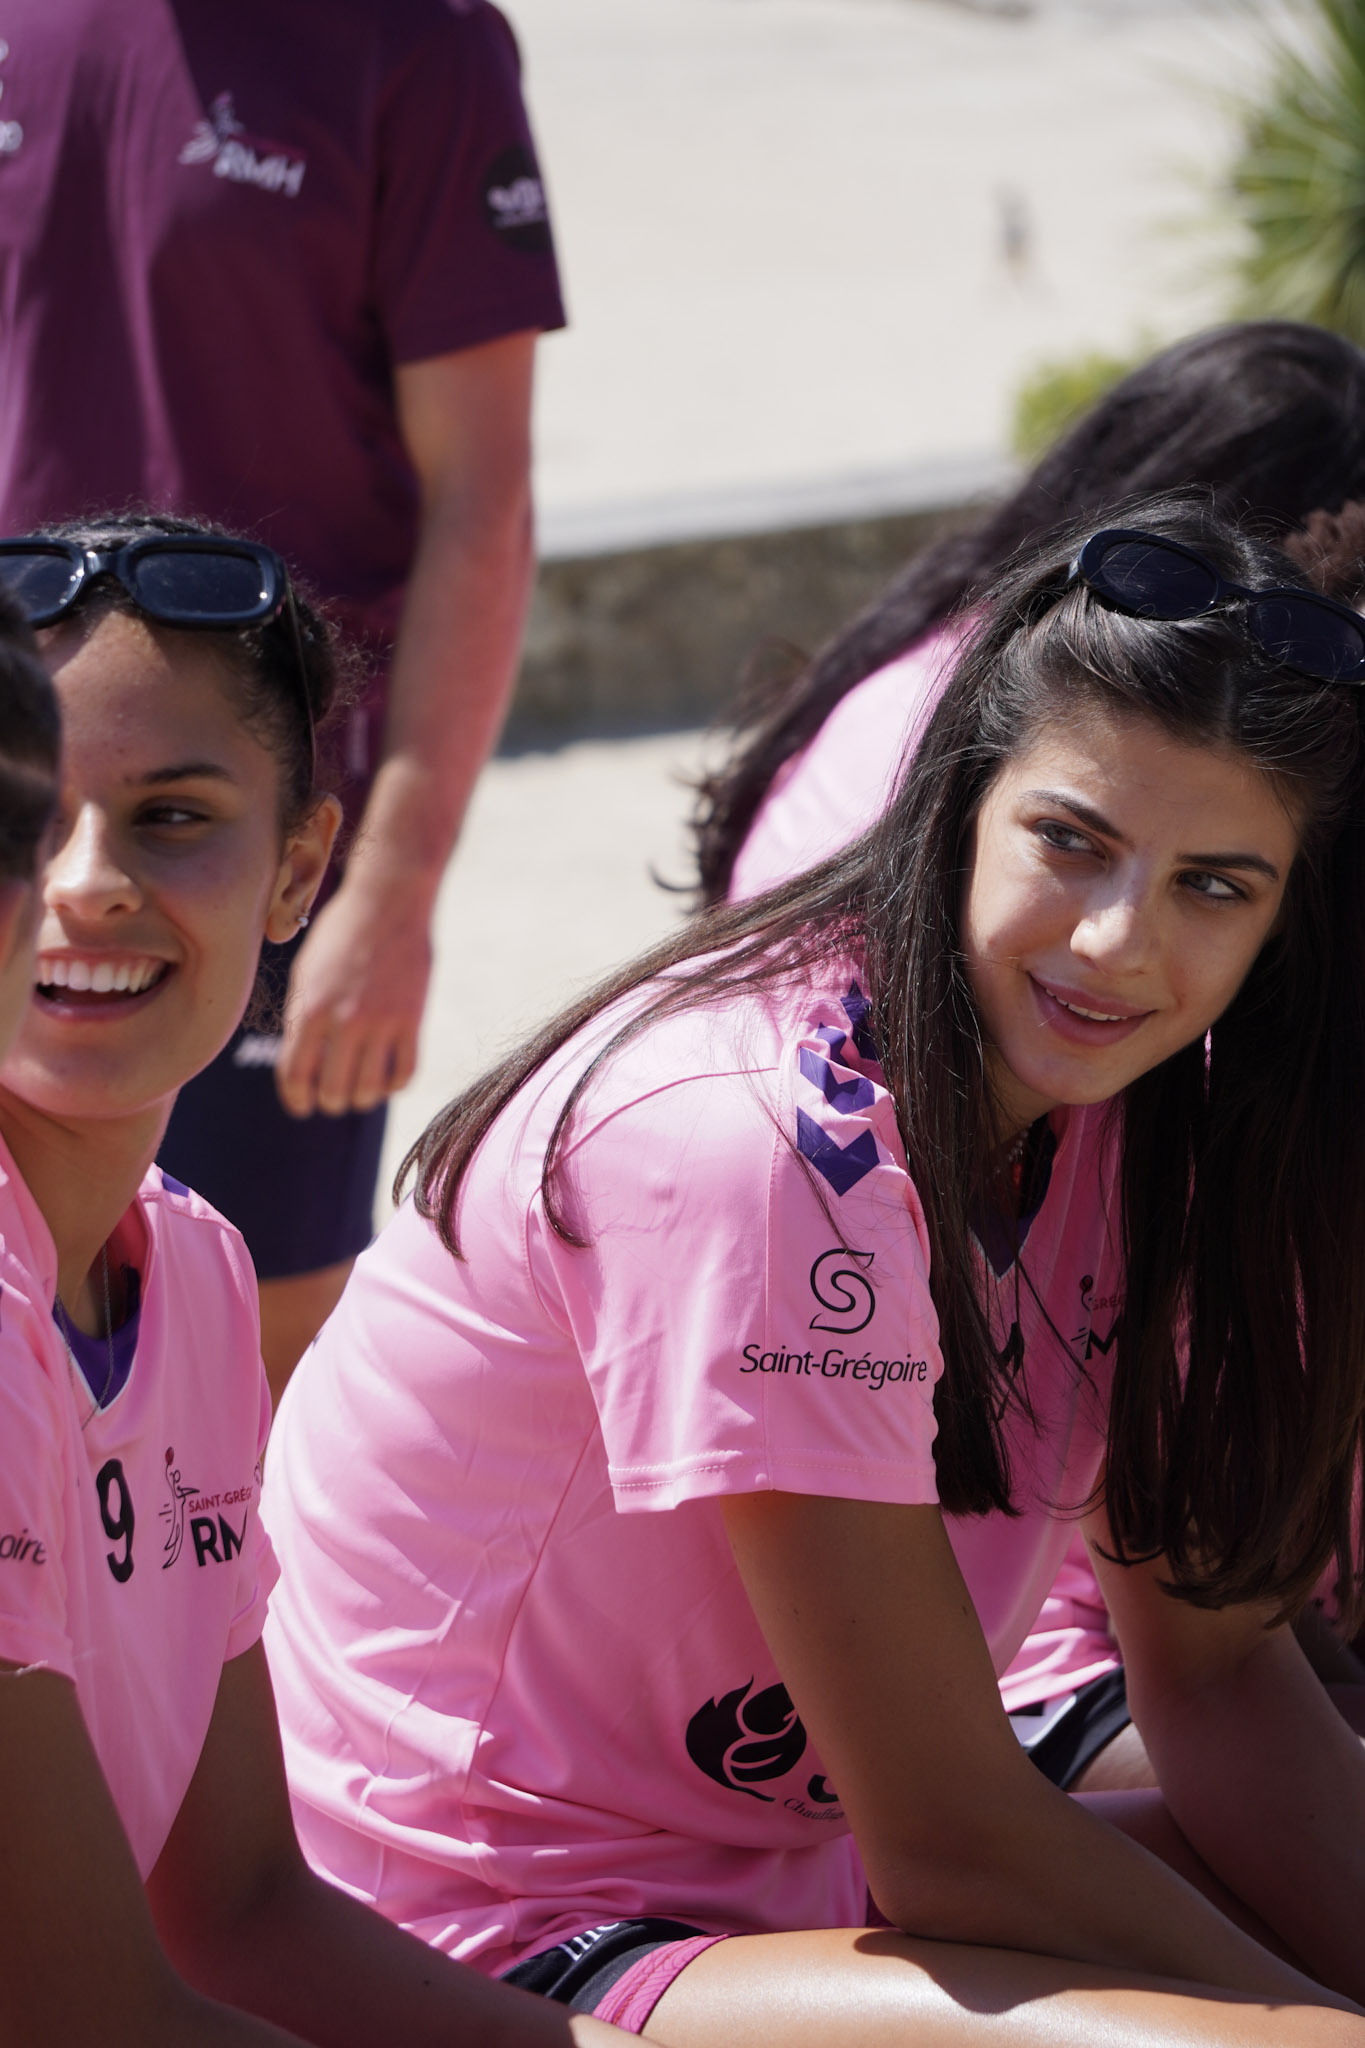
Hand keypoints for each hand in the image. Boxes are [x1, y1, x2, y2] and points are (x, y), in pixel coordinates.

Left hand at [274, 873, 431, 1116]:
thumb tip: (304, 1062)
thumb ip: (302, 1016)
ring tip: (359, 1092)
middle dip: (329, 1101)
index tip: (301, 1107)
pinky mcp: (412, 1019)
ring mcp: (381, 1021)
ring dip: (361, 1098)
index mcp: (310, 1007)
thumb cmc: (342, 932)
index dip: (296, 1099)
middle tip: (332, 1099)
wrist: (389, 900)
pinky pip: (405, 1072)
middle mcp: (344, 1020)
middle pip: (333, 1090)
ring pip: (369, 1089)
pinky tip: (388, 1081)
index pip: (295, 1074)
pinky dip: (394, 1086)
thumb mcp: (306, 970)